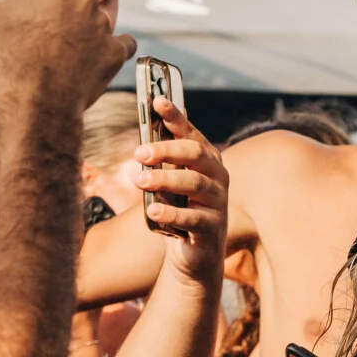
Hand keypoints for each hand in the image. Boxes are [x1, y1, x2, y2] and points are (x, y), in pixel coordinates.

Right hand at [0, 0, 134, 130]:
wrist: (35, 103)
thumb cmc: (6, 56)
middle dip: (69, 2)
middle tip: (49, 22)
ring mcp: (103, 26)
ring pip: (103, 16)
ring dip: (91, 25)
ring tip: (71, 41)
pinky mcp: (115, 55)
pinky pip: (124, 45)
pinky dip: (116, 49)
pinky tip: (104, 54)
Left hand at [134, 100, 228, 276]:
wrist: (194, 255)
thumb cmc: (179, 211)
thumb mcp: (170, 183)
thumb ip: (162, 163)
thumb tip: (142, 140)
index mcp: (207, 161)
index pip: (192, 133)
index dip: (175, 117)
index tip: (157, 101)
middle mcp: (217, 178)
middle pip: (196, 154)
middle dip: (167, 149)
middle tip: (139, 152)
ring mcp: (217, 204)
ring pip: (194, 183)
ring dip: (164, 179)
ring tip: (139, 180)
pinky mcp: (211, 230)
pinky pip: (192, 219)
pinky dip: (171, 214)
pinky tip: (153, 211)